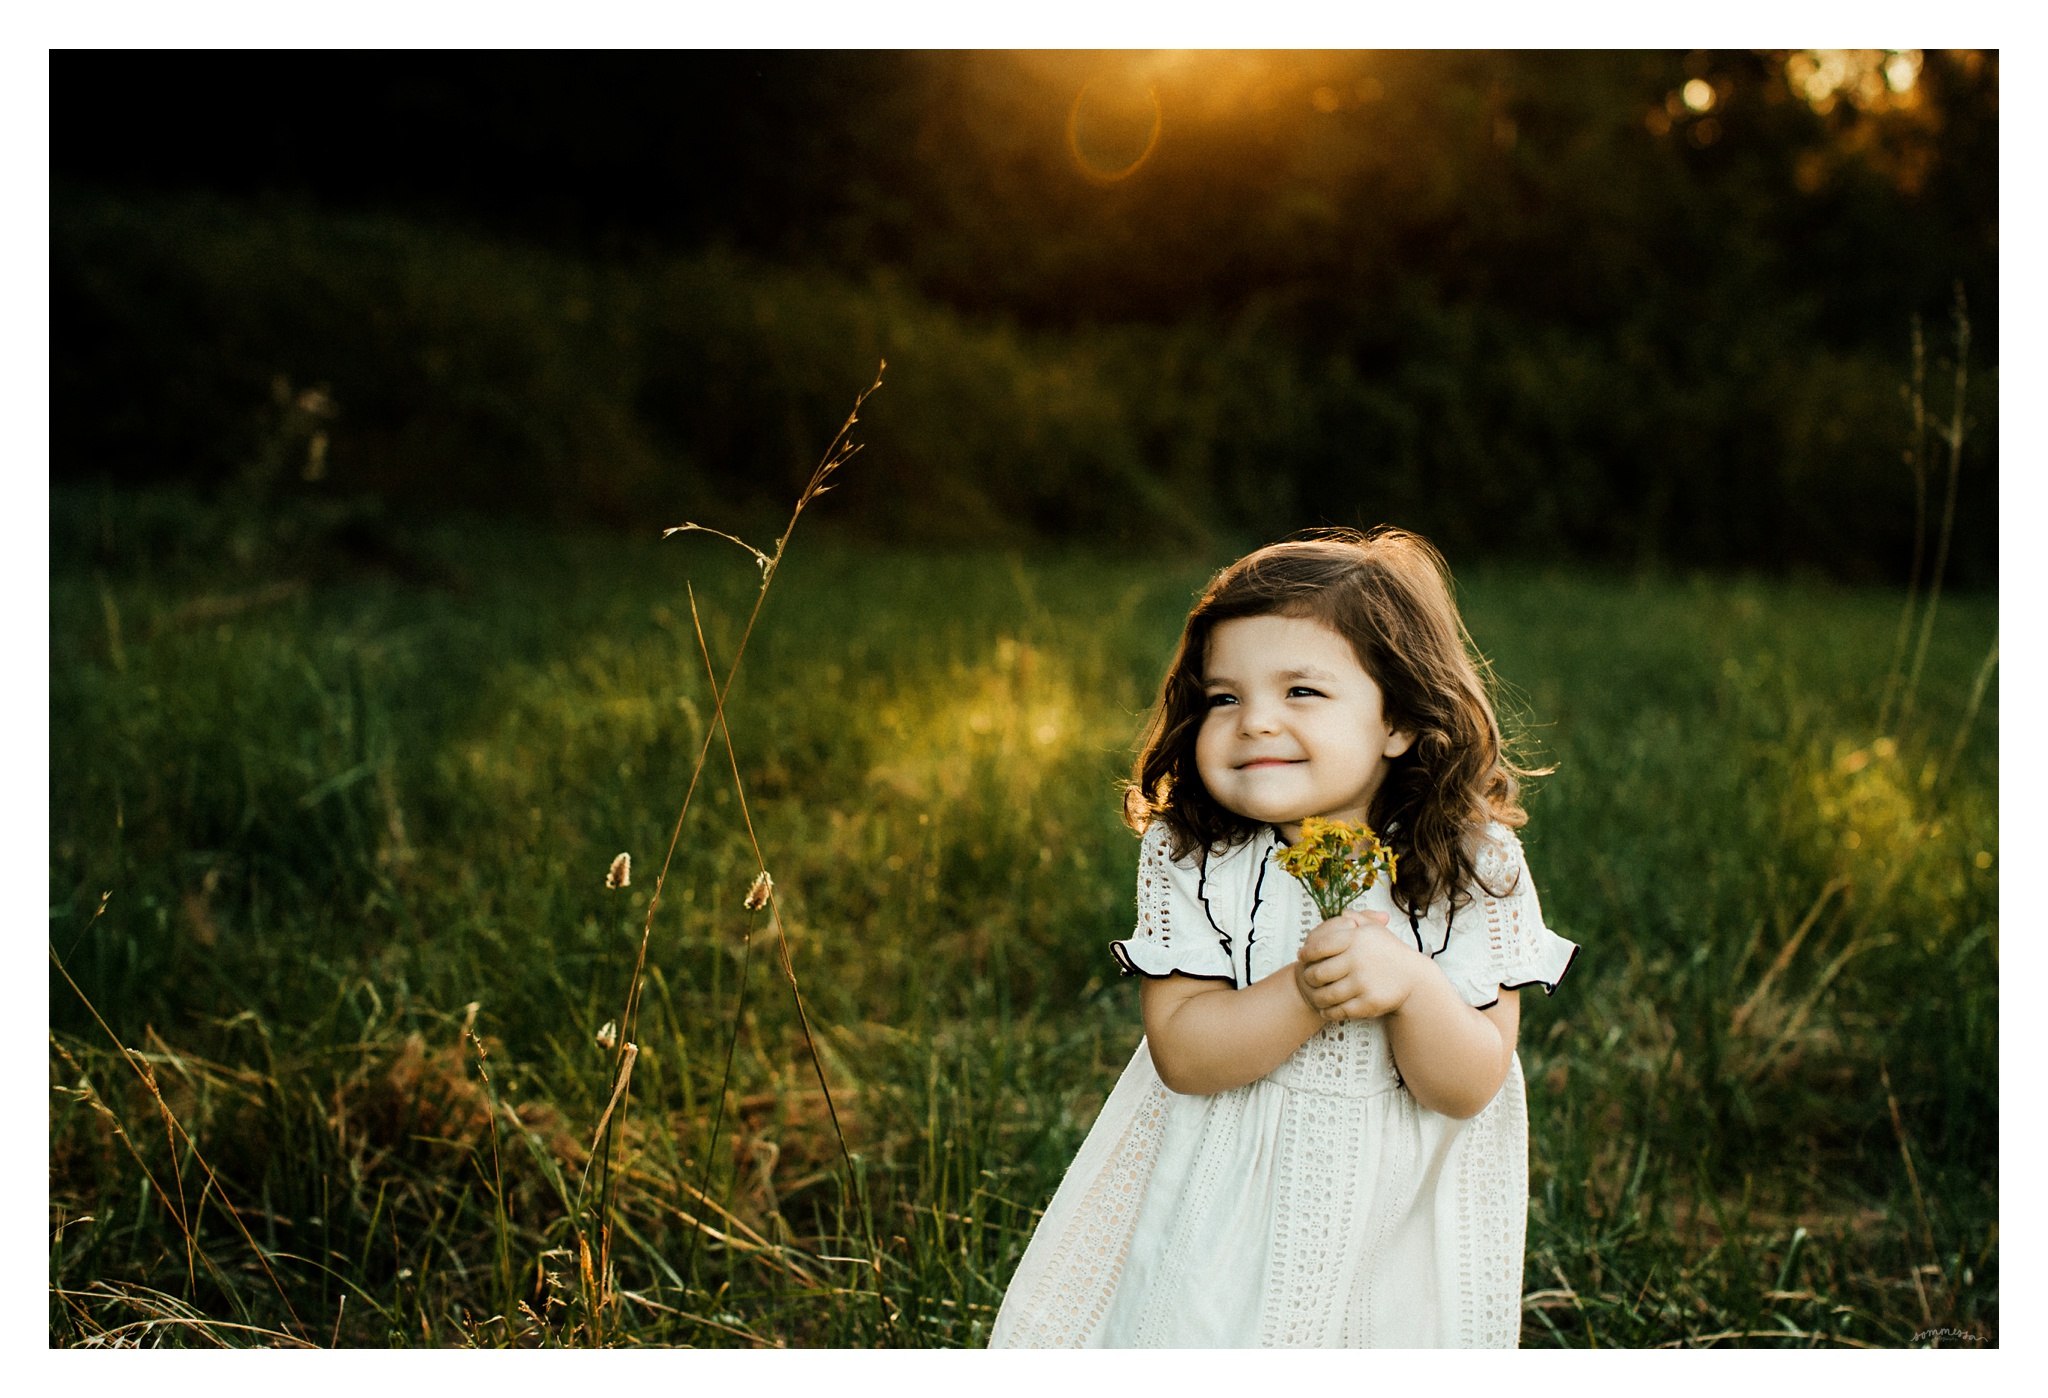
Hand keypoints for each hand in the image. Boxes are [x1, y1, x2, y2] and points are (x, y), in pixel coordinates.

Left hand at [1293, 911, 1421, 1022]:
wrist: (1414, 978)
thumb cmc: (1390, 952)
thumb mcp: (1375, 930)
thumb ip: (1356, 918)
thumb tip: (1340, 914)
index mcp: (1356, 939)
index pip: (1319, 947)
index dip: (1307, 953)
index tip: (1302, 956)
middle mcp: (1357, 960)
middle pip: (1318, 973)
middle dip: (1308, 977)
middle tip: (1307, 978)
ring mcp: (1363, 982)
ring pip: (1326, 994)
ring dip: (1316, 997)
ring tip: (1315, 995)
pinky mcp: (1369, 1002)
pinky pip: (1340, 1010)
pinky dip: (1329, 1012)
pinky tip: (1326, 1009)